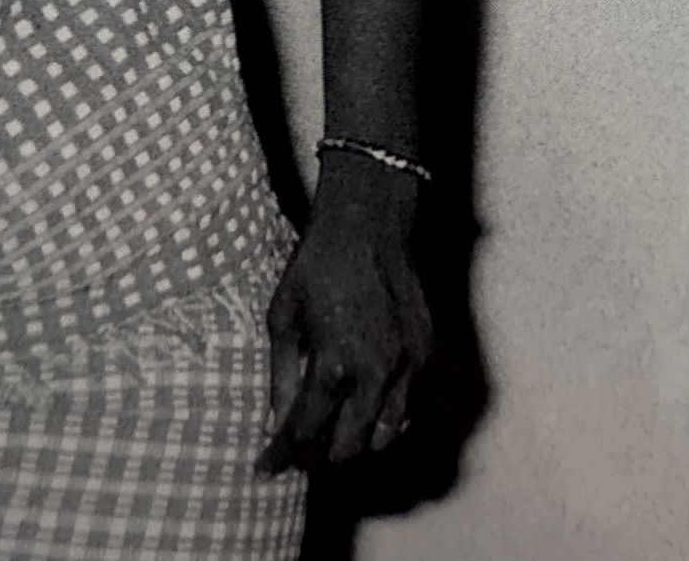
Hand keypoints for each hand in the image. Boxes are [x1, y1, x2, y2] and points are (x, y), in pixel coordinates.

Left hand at [257, 155, 433, 474]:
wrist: (369, 222)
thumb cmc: (318, 264)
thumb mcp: (283, 317)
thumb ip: (282, 376)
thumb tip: (275, 422)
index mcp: (333, 365)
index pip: (305, 432)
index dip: (282, 455)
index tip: (265, 467)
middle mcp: (374, 374)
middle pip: (348, 446)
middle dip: (318, 456)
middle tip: (298, 452)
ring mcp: (406, 364)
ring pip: (384, 434)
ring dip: (356, 441)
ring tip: (332, 433)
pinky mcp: (423, 351)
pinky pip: (406, 402)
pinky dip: (384, 413)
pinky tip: (363, 402)